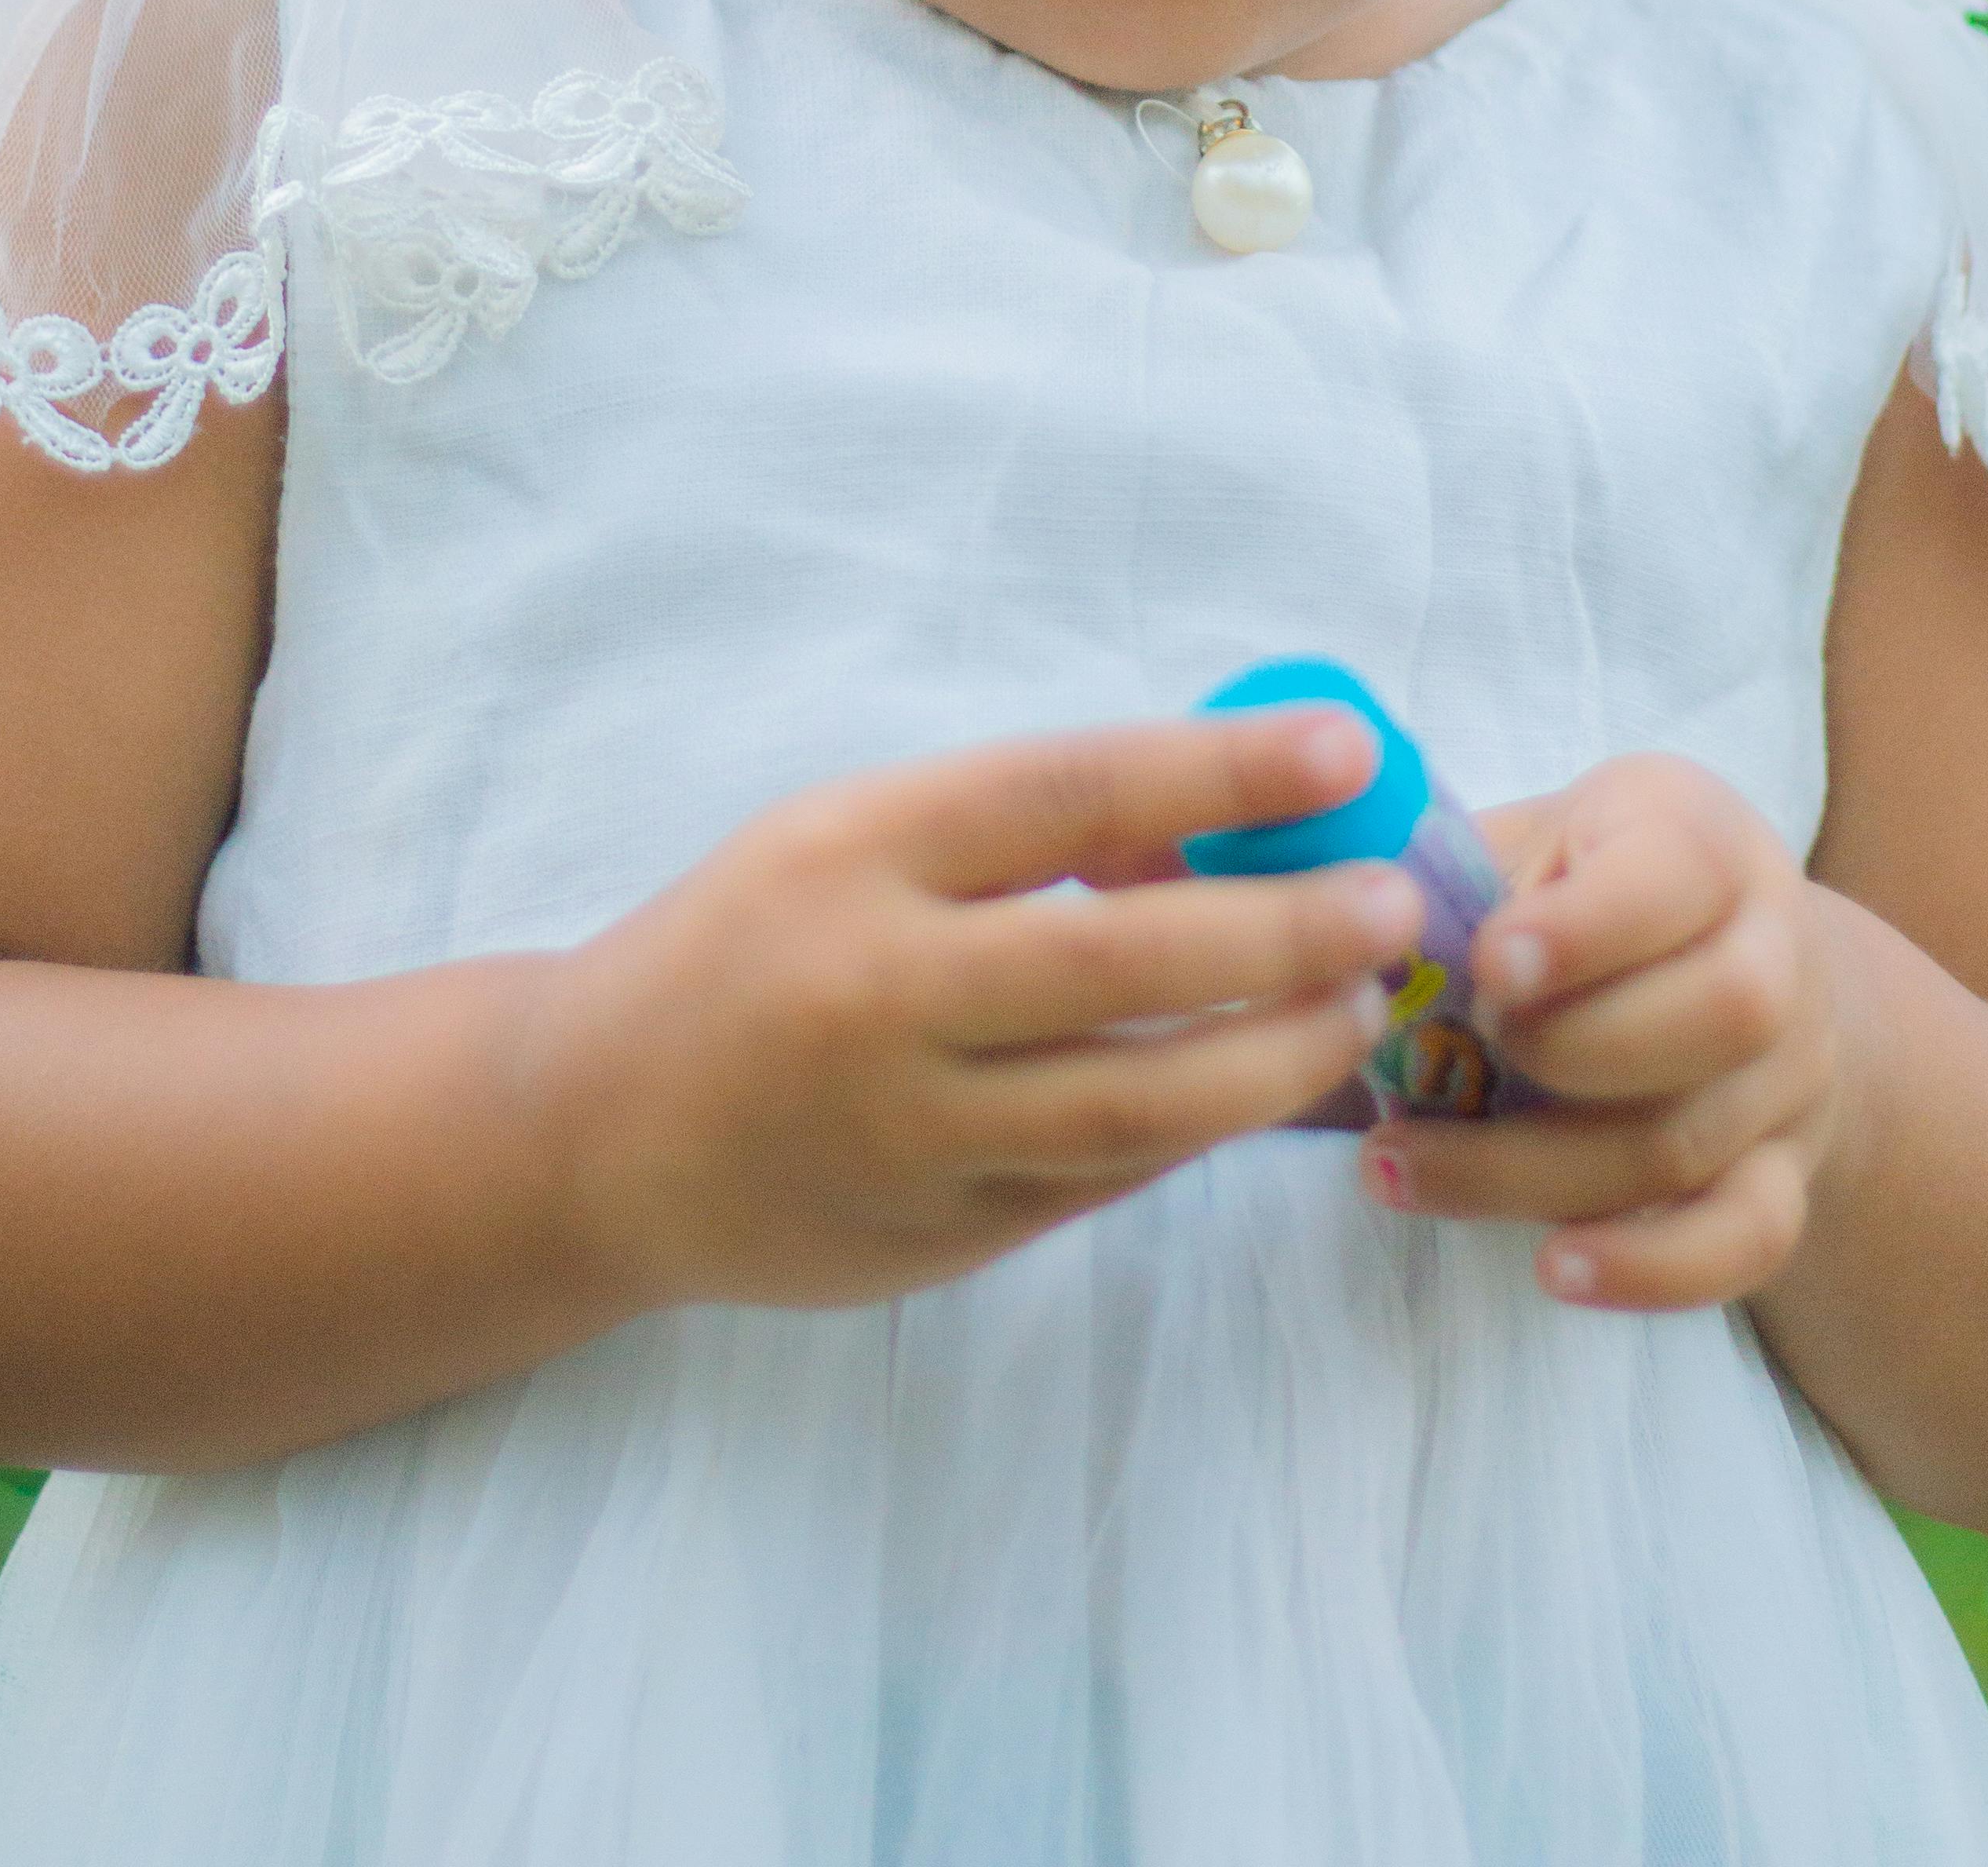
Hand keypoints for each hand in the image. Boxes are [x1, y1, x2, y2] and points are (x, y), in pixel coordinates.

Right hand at [533, 709, 1420, 1314]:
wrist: (590, 1133)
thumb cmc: (751, 943)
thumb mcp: (851, 837)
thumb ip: (1015, 834)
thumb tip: (1212, 820)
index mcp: (855, 854)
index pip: (1065, 792)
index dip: (1217, 771)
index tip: (1347, 749)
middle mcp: (878, 993)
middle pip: (1120, 962)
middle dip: (1283, 932)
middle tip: (1397, 902)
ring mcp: (908, 1132)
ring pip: (1135, 1101)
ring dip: (1275, 1054)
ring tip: (1364, 1003)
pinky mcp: (937, 1237)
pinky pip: (1103, 1176)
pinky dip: (1199, 1125)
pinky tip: (1265, 1078)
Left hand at [1357, 754, 1839, 1313]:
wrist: (1741, 956)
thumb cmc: (1591, 885)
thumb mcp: (1535, 840)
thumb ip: (1450, 871)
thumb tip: (1319, 920)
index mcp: (1703, 837)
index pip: (1678, 872)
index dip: (1584, 929)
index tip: (1488, 964)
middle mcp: (1774, 949)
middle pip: (1719, 1013)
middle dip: (1571, 1046)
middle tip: (1461, 1049)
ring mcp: (1789, 1073)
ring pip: (1690, 1140)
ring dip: (1535, 1170)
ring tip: (1396, 1169)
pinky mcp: (1785, 1173)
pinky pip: (1746, 1240)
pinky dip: (1652, 1269)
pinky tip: (1554, 1269)